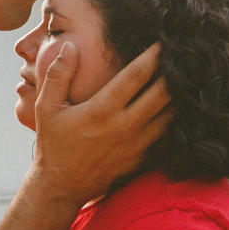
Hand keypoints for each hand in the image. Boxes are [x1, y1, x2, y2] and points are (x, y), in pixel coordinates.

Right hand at [32, 42, 171, 205]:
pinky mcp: (141, 158)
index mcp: (102, 110)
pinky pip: (166, 135)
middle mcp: (124, 126)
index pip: (136, 76)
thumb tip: (70, 46)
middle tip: (180, 58)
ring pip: (169, 115)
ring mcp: (136, 145)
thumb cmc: (53, 143)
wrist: (61, 186)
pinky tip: (174, 108)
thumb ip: (58, 75)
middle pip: (163, 94)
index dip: (152, 56)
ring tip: (182, 79)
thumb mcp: (46, 107)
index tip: (162, 43)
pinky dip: (172, 119)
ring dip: (177, 96)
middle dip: (174, 73)